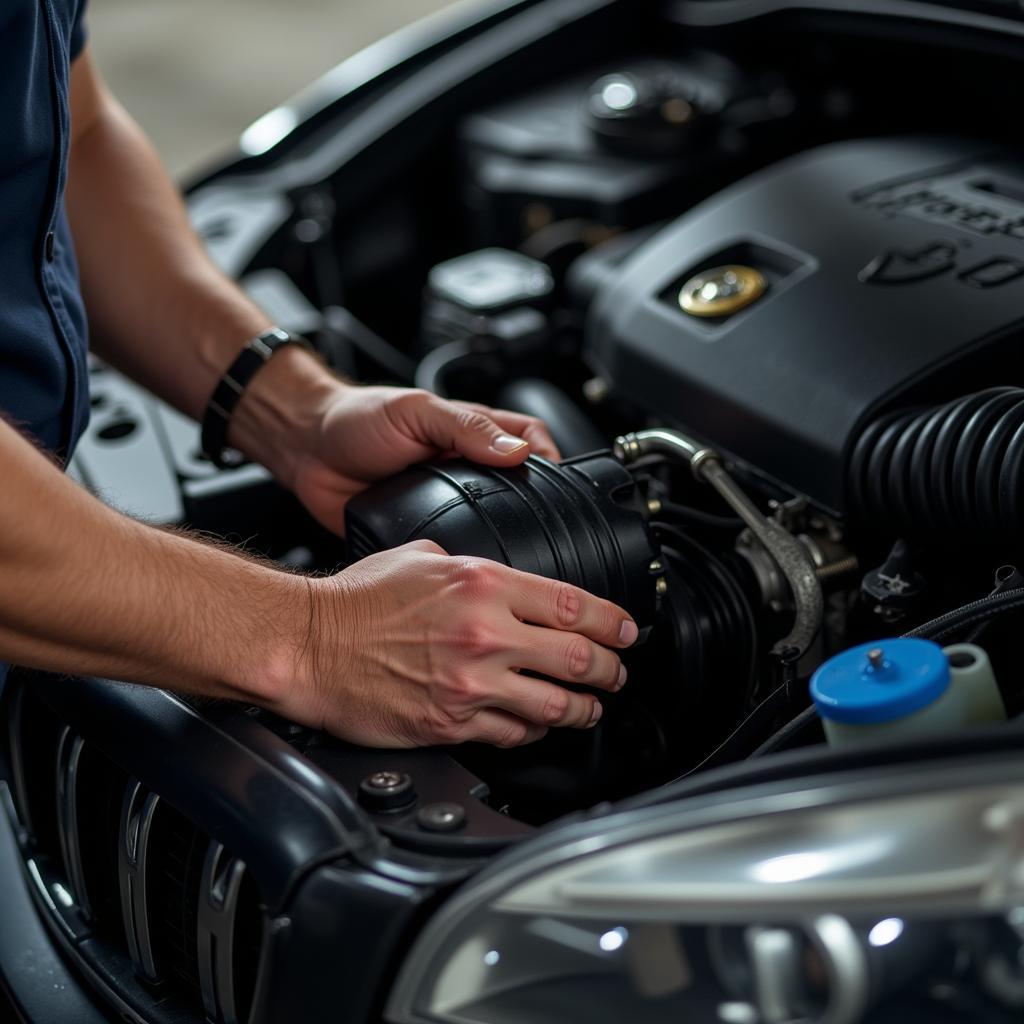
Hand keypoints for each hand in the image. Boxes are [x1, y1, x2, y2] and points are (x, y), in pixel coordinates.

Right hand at [287, 540, 638, 747]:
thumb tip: (501, 580)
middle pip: (579, 659)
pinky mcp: (451, 724)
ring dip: (584, 709)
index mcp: (483, 584)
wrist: (308, 645)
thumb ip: (472, 567)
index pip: (574, 605)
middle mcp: (484, 634)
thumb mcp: (421, 557)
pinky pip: (513, 734)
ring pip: (556, 705)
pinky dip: (533, 731)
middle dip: (611, 670)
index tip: (626, 630)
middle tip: (618, 672)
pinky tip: (537, 724)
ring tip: (591, 707)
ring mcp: (470, 684)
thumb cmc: (355, 600)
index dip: (613, 621)